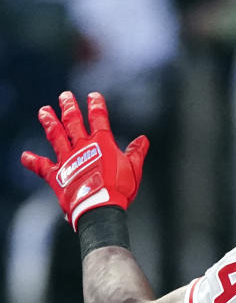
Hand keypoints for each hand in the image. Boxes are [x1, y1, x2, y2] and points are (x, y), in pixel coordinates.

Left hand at [21, 91, 148, 229]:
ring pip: (56, 136)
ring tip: (43, 111)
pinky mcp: (57, 175)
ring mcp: (67, 159)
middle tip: (64, 96)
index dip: (96, 106)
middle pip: (73, 121)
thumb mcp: (134, 169)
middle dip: (69, 107)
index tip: (93, 96)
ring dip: (49, 122)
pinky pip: (42, 166)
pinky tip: (25, 156)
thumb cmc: (119, 189)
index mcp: (102, 144)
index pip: (99, 118)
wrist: (99, 206)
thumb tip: (143, 139)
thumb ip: (136, 153)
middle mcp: (82, 147)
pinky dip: (33, 161)